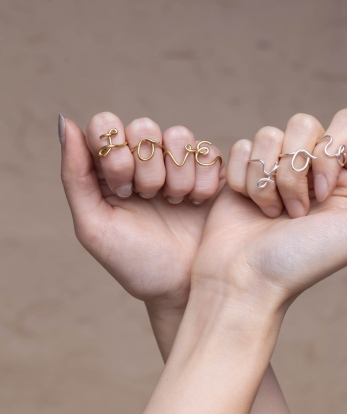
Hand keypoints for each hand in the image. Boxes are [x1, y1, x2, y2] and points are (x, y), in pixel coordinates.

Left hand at [60, 112, 223, 311]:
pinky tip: (196, 202)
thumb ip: (75, 176)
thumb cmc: (135, 261)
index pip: (105, 124)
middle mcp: (144, 161)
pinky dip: (200, 179)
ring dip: (176, 174)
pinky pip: (206, 152)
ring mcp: (178, 165)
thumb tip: (64, 121)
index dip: (114, 151)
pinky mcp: (208, 172)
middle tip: (148, 198)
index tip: (122, 189)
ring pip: (178, 135)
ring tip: (175, 202)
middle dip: (146, 168)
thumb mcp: (94, 226)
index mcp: (111, 169)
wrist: (180, 286)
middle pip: (143, 127)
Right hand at [192, 110, 346, 311]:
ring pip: (269, 135)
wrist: (245, 279)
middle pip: (304, 125)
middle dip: (295, 170)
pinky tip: (249, 204)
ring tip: (271, 213)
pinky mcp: (245, 172)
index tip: (322, 192)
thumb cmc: (301, 261)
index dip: (331, 152)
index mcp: (346, 178)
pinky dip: (242, 179)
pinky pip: (243, 147)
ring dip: (266, 179)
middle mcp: (312, 169)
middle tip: (296, 211)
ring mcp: (276, 169)